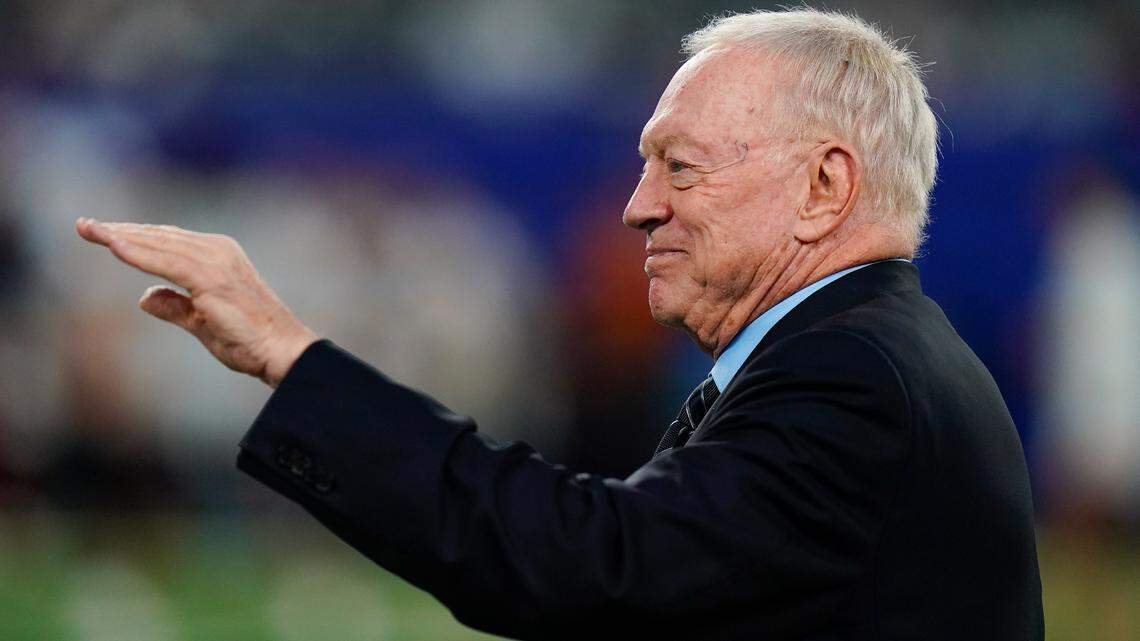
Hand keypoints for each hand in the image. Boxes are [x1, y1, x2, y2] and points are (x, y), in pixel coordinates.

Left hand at [75, 217, 319, 387]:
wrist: (282, 350)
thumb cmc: (249, 339)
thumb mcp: (202, 321)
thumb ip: (175, 306)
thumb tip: (145, 297)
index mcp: (219, 256)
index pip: (168, 240)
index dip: (133, 236)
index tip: (101, 233)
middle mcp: (218, 250)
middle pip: (159, 235)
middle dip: (119, 230)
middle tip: (83, 225)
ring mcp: (217, 261)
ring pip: (159, 243)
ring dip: (121, 236)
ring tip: (90, 230)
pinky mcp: (212, 278)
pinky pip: (166, 261)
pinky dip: (138, 252)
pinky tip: (113, 246)